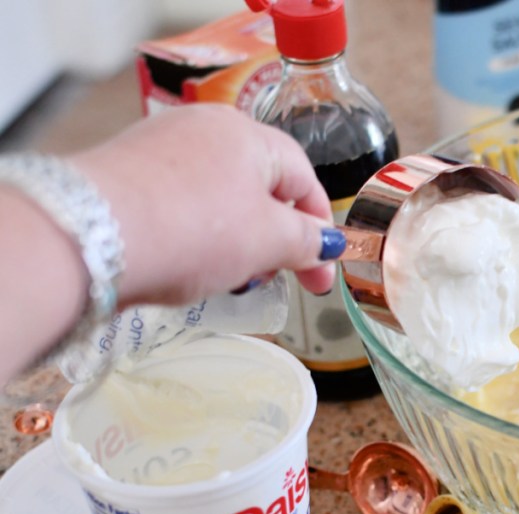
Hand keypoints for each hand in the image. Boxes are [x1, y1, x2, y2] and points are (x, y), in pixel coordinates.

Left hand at [71, 103, 340, 306]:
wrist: (88, 237)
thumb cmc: (193, 230)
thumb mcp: (267, 241)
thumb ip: (306, 241)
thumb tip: (329, 243)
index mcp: (247, 133)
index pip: (303, 177)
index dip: (319, 227)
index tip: (324, 270)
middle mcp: (203, 129)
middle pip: (259, 187)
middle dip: (276, 237)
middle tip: (278, 278)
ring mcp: (159, 149)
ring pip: (219, 197)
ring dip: (237, 240)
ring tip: (230, 277)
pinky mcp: (126, 175)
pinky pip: (180, 204)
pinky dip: (196, 235)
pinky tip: (188, 265)